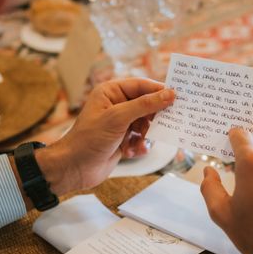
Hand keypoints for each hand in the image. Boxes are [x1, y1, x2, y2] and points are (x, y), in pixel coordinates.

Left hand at [36, 79, 173, 194]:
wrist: (74, 168)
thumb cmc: (89, 139)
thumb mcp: (118, 118)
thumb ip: (145, 105)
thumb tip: (169, 94)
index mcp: (111, 92)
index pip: (141, 85)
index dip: (159, 91)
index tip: (178, 97)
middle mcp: (116, 105)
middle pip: (146, 105)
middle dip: (154, 117)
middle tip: (166, 124)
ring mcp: (120, 123)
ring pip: (146, 123)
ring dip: (145, 134)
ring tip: (138, 142)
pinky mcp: (122, 140)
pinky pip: (141, 139)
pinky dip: (139, 145)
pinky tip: (131, 151)